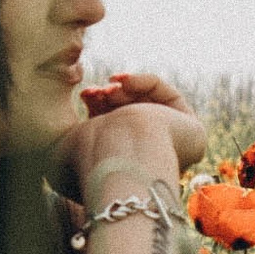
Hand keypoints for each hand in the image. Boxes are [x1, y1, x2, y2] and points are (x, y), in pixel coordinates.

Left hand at [69, 73, 206, 187]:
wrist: (118, 159)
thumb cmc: (87, 162)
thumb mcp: (63, 148)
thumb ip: (69, 136)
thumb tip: (66, 123)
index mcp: (121, 171)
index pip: (115, 133)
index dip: (99, 108)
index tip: (86, 95)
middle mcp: (148, 162)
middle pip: (134, 118)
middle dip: (111, 98)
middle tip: (95, 92)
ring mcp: (172, 149)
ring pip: (151, 106)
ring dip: (125, 91)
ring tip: (108, 90)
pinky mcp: (191, 133)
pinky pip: (170, 97)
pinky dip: (145, 83)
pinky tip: (124, 83)